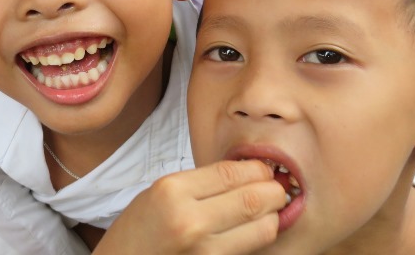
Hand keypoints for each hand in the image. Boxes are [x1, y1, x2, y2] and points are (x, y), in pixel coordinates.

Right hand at [92, 160, 285, 254]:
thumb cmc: (137, 230)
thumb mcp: (158, 193)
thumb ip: (199, 183)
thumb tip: (244, 174)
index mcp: (172, 191)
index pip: (231, 173)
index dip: (256, 169)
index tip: (263, 169)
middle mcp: (190, 221)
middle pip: (252, 199)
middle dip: (274, 192)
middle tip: (277, 189)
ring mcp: (204, 251)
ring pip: (261, 229)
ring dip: (272, 217)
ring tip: (270, 210)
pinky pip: (249, 250)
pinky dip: (258, 238)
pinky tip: (254, 230)